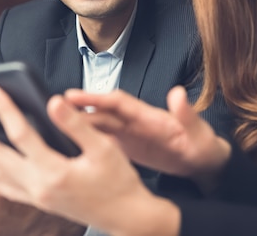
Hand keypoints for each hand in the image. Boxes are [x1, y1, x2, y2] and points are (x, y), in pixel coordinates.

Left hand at [0, 83, 180, 235]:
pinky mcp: (41, 203)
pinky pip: (9, 192)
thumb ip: (75, 125)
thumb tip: (52, 102)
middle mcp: (39, 187)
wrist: (128, 218)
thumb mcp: (104, 148)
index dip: (3, 107)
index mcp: (54, 170)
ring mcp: (37, 197)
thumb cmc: (120, 182)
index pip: (20, 133)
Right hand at [65, 86, 230, 184]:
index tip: (72, 95)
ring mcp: (130, 134)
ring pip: (99, 127)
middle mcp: (135, 122)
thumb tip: (177, 93)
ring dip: (79, 125)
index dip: (95, 98)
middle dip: (78, 110)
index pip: (117, 103)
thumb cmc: (203, 145)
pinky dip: (88, 141)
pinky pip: (104, 142)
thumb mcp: (198, 132)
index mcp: (149, 116)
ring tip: (54, 126)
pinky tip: (72, 146)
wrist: (204, 163)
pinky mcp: (129, 148)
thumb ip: (186, 114)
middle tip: (52, 109)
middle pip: (102, 113)